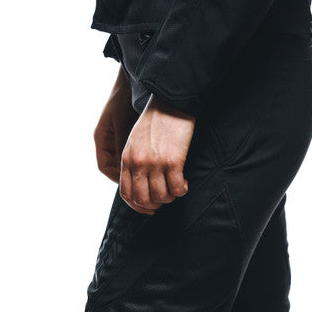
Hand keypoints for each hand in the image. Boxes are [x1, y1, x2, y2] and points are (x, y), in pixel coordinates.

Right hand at [94, 67, 139, 183]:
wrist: (132, 81)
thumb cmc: (124, 98)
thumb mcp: (122, 122)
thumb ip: (122, 142)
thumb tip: (125, 166)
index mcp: (101, 138)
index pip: (104, 167)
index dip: (116, 178)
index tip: (132, 184)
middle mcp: (107, 141)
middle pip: (114, 167)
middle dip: (128, 177)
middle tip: (144, 184)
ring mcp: (117, 138)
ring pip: (124, 162)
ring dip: (135, 170)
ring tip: (150, 176)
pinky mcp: (128, 135)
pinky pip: (132, 154)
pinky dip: (141, 160)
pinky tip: (153, 162)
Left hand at [120, 94, 193, 214]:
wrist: (170, 103)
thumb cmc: (155, 122)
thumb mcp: (135, 142)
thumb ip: (133, 162)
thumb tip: (141, 185)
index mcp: (127, 159)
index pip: (126, 194)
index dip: (138, 206)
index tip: (149, 208)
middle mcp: (138, 163)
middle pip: (143, 199)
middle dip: (155, 204)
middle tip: (165, 198)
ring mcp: (155, 163)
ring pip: (161, 197)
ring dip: (170, 197)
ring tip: (176, 188)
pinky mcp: (173, 161)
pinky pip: (177, 188)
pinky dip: (182, 190)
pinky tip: (185, 183)